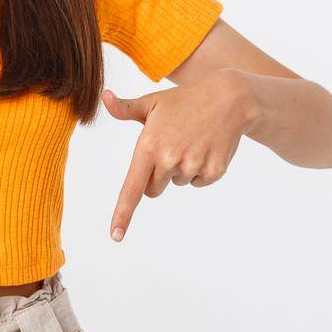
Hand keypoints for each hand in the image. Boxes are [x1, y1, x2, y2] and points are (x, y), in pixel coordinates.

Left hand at [100, 68, 252, 241]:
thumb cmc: (183, 100)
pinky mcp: (214, 171)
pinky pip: (197, 182)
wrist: (228, 98)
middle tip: (171, 145)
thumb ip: (124, 108)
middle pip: (153, 189)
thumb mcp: (152, 103)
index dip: (123, 214)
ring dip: (180, 168)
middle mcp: (170, 160)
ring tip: (191, 141)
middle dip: (157, 174)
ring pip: (176, 183)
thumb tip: (103, 96)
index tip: (115, 235)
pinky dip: (200, 170)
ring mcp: (193, 166)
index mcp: (149, 147)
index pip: (132, 188)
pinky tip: (205, 147)